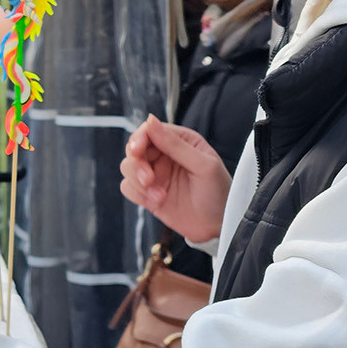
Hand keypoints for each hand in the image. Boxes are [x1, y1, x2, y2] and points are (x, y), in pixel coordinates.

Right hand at [120, 114, 230, 243]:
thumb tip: (150, 120)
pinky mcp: (147, 193)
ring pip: (128, 168)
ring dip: (138, 182)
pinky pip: (128, 188)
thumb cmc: (218, 193)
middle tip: (149, 179)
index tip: (136, 150)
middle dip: (137, 165)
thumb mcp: (203, 165)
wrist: (217, 227)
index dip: (139, 138)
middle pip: (134, 149)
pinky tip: (157, 202)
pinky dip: (138, 195)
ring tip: (158, 196)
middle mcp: (165, 155)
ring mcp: (155, 174)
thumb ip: (176, 144)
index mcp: (181, 141)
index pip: (150, 131)